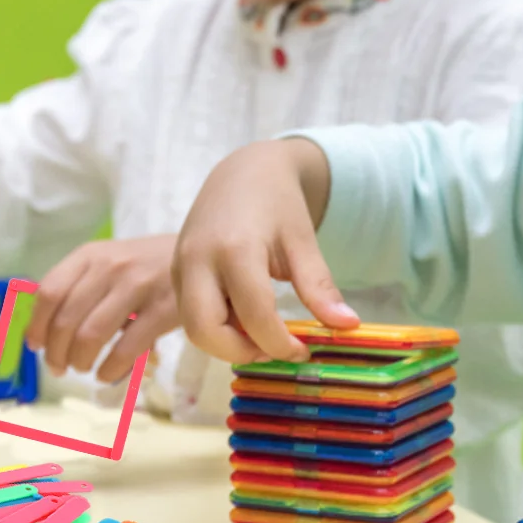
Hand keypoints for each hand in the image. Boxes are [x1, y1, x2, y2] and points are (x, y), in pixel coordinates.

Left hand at [25, 237, 181, 381]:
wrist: (201, 257)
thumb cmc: (145, 265)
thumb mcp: (108, 260)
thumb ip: (77, 286)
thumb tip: (42, 335)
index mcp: (91, 254)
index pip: (49, 293)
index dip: (37, 326)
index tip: (37, 347)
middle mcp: (111, 266)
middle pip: (66, 321)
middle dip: (57, 354)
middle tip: (61, 367)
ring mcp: (138, 286)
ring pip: (90, 336)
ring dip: (80, 362)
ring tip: (84, 368)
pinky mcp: (163, 309)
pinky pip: (125, 349)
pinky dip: (109, 370)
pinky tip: (108, 373)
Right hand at [172, 138, 358, 365]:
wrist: (245, 170)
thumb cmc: (278, 203)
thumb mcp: (303, 242)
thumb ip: (320, 287)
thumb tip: (348, 326)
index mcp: (235, 248)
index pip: (254, 317)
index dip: (280, 345)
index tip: (302, 350)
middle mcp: (197, 259)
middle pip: (206, 332)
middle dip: (242, 352)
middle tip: (275, 348)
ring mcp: (179, 265)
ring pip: (193, 328)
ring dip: (227, 343)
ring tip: (262, 331)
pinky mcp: (174, 271)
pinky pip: (189, 314)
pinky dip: (216, 327)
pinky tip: (244, 315)